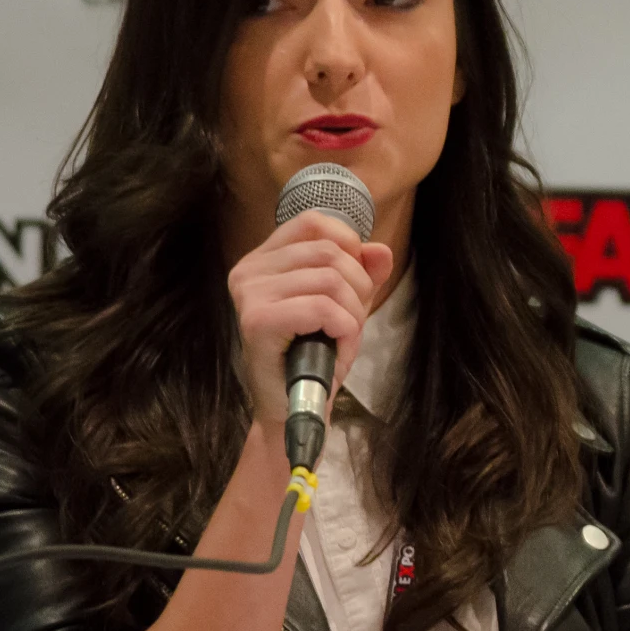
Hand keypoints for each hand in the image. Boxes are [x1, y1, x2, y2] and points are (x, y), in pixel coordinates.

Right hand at [225, 211, 395, 433]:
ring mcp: (249, 294)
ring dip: (352, 315)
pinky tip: (336, 349)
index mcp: (264, 259)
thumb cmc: (314, 355)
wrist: (293, 407)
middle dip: (358, 289)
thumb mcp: (345, 306)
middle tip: (351, 324)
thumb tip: (380, 251)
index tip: (354, 282)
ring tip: (342, 340)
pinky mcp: (257, 320)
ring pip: (329, 279)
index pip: (314, 223)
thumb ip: (363, 273)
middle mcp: (249, 270)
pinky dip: (344, 329)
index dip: (349, 245)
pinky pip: (321, 307)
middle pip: (330, 252)